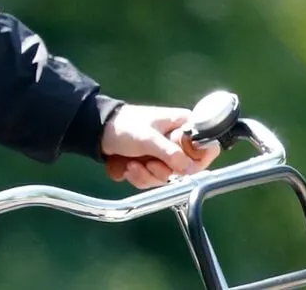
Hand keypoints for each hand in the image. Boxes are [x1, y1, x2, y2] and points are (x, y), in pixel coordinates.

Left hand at [101, 104, 220, 188]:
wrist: (97, 132)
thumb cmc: (124, 126)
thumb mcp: (147, 138)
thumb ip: (169, 152)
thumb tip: (190, 168)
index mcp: (183, 125)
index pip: (207, 147)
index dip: (198, 160)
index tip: (183, 166)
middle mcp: (178, 141)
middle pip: (187, 169)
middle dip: (164, 171)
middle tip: (149, 163)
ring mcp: (165, 154)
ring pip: (169, 177)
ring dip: (148, 175)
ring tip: (133, 164)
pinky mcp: (152, 164)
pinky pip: (154, 180)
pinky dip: (140, 177)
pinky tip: (128, 168)